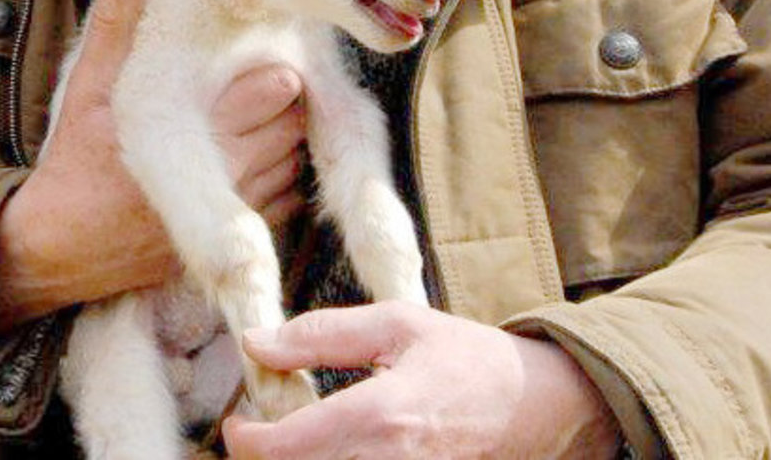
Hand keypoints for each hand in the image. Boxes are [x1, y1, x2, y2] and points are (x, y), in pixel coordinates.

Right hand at [0, 0, 308, 329]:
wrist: (58, 248)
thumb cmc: (73, 162)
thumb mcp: (86, 90)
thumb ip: (114, 28)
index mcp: (191, 131)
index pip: (272, 91)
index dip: (281, 68)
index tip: (275, 53)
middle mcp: (220, 176)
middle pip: (293, 126)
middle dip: (292, 102)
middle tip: (282, 80)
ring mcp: (228, 212)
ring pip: (294, 165)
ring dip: (291, 140)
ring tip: (273, 115)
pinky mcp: (229, 240)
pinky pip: (284, 205)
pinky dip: (284, 180)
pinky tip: (265, 158)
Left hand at [221, 304, 618, 459]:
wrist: (531, 406)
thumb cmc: (464, 358)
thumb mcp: (397, 324)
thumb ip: (321, 333)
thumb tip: (257, 343)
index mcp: (379, 413)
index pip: (285, 447)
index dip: (246, 439)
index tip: (239, 420)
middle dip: (265, 456)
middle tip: (263, 429)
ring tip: (297, 439)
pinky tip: (328, 450)